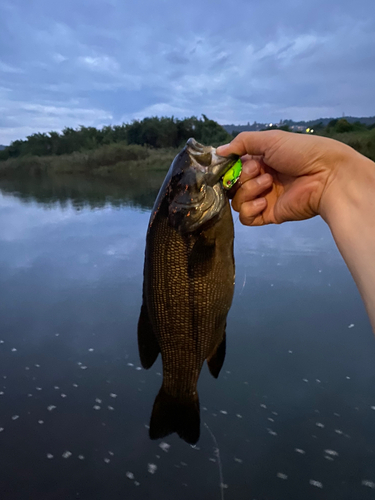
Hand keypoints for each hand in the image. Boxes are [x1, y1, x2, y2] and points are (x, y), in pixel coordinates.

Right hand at [217, 131, 356, 225]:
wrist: (325, 175)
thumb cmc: (300, 153)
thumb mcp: (269, 139)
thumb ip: (242, 142)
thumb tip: (218, 152)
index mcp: (260, 161)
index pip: (233, 168)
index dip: (229, 167)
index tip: (233, 163)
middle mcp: (260, 180)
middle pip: (232, 185)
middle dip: (242, 177)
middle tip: (259, 170)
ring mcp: (263, 198)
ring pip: (237, 201)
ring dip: (249, 190)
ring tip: (269, 183)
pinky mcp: (268, 215)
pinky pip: (246, 218)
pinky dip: (250, 209)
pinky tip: (264, 201)